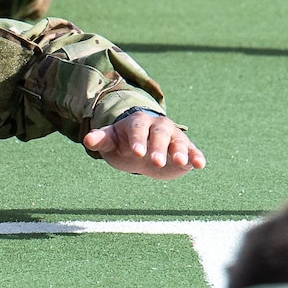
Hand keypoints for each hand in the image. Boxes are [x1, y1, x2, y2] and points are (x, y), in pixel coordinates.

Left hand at [83, 111, 205, 178]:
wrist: (141, 147)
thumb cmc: (123, 143)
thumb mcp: (111, 141)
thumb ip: (101, 140)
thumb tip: (87, 139)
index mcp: (139, 123)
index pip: (138, 129)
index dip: (138, 140)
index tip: (137, 153)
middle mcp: (159, 126)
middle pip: (159, 134)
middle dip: (158, 147)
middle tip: (155, 162)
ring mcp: (173, 137)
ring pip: (178, 142)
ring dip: (179, 151)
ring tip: (180, 161)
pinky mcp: (185, 149)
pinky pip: (192, 151)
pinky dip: (196, 156)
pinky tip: (200, 165)